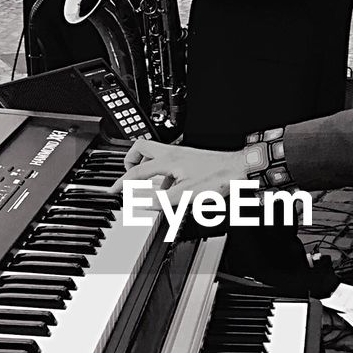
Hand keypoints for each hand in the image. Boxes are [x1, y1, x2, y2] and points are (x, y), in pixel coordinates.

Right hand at [118, 138, 247, 206]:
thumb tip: (140, 203)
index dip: (121, 182)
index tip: (112, 190)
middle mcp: (173, 153)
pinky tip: (171, 189)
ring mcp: (182, 155)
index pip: (136, 170)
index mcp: (168, 160)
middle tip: (128, 176)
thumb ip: (160, 200)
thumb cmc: (218, 178)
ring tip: (149, 187)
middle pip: (141, 148)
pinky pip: (169, 163)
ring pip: (155, 155)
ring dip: (148, 169)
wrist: (240, 170)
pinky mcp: (190, 159)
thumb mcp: (185, 195)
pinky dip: (164, 175)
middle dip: (130, 161)